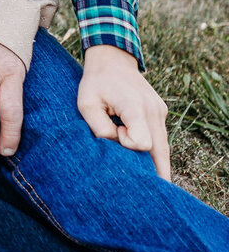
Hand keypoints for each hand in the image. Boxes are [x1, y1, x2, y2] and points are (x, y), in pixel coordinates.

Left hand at [78, 45, 169, 179]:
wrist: (113, 59)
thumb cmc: (96, 82)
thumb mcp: (87, 103)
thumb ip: (99, 127)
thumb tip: (114, 147)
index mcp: (136, 107)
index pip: (143, 143)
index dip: (128, 146)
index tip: (116, 133)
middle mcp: (154, 110)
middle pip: (162, 152)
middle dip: (154, 171)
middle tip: (149, 191)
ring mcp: (160, 111)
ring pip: (164, 147)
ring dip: (155, 161)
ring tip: (149, 181)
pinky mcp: (160, 112)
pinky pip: (160, 138)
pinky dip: (154, 150)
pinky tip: (146, 160)